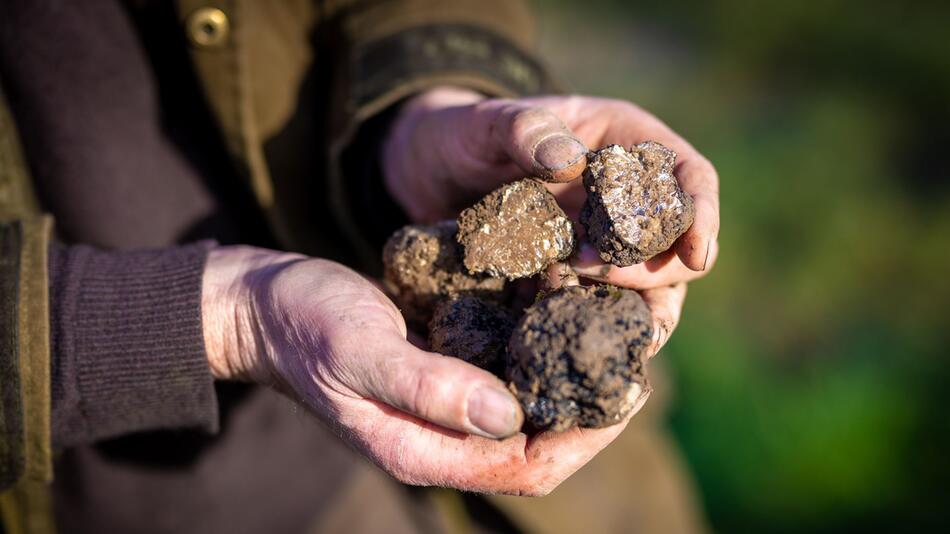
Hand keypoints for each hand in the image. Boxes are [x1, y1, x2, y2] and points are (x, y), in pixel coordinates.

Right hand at [201, 245, 686, 494]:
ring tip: (616, 328)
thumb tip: (508, 415)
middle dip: (593, 408)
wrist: (266, 303)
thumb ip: (428, 389)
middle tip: (636, 354)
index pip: (527, 467)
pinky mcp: (447, 364)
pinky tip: (568, 303)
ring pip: (531, 404)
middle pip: (541, 442)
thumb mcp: (359, 354)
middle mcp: (444, 434)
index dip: (585, 438)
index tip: (626, 391)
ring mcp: (447, 401)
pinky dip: (543, 342)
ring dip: (574, 372)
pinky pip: (508, 366)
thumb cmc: (305, 327)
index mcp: (424, 450)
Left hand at [383, 87, 719, 288]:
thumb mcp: (485, 123)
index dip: (701, 216)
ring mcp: (600, 242)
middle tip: (597, 273)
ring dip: (626, 307)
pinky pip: (595, 307)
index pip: (690, 178)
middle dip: (651, 269)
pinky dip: (584, 321)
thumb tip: (571, 160)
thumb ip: (523, 129)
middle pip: (674, 244)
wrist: (426, 173)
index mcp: (625, 143)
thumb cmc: (463, 134)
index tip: (696, 255)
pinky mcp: (570, 278)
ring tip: (586, 317)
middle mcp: (624, 198)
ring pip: (644, 288)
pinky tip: (556, 330)